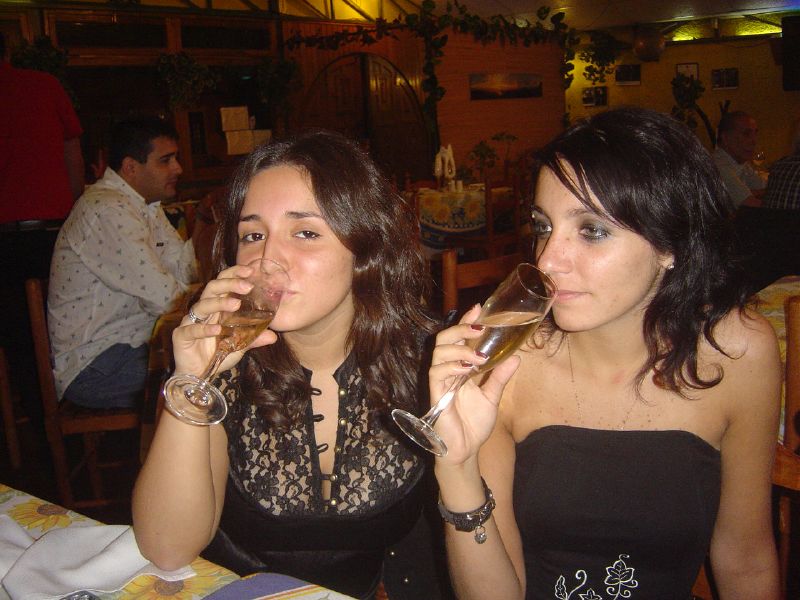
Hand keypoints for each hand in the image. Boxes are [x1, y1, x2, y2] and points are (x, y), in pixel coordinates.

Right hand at [172, 264, 278, 376]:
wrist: (198, 376)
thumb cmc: (217, 355)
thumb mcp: (239, 346)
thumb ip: (254, 339)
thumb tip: (274, 336)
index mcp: (216, 308)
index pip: (223, 284)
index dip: (234, 274)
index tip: (251, 271)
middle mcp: (204, 311)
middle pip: (213, 288)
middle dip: (229, 283)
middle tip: (247, 286)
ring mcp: (190, 321)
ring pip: (202, 305)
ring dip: (220, 303)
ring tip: (236, 304)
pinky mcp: (181, 336)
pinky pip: (192, 329)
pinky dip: (204, 329)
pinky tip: (217, 329)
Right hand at [429, 305, 519, 465]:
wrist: (465, 450)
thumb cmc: (474, 424)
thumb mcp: (492, 396)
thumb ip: (500, 376)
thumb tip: (517, 357)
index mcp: (460, 368)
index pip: (459, 339)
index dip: (466, 322)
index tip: (479, 309)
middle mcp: (448, 371)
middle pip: (445, 340)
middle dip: (460, 329)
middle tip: (478, 327)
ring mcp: (440, 382)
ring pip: (439, 353)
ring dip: (459, 350)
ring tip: (478, 356)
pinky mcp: (436, 394)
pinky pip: (437, 373)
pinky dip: (452, 367)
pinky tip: (467, 370)